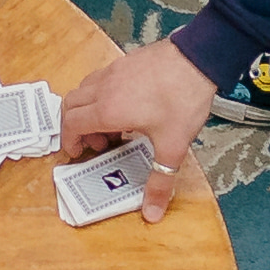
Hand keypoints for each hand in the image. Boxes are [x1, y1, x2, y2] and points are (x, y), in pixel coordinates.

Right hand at [58, 38, 212, 218]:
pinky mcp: (125, 61)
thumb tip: (152, 212)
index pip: (70, 124)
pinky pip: (100, 78)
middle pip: (70, 105)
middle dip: (76, 127)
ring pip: (84, 89)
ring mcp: (114, 71)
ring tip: (114, 125)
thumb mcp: (173, 146)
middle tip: (98, 142)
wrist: (199, 57)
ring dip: (88, 109)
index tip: (79, 152)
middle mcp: (104, 88)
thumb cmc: (183, 98)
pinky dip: (101, 94)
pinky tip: (128, 105)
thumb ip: (160, 181)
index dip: (69, 141)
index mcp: (108, 110)